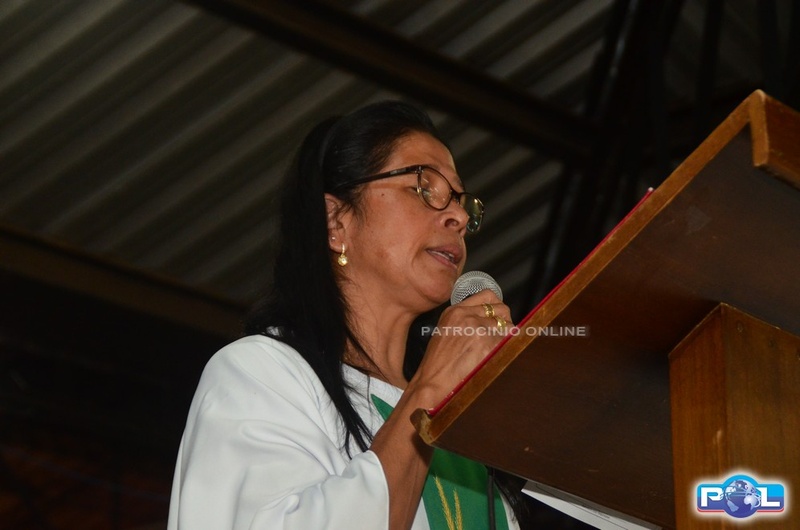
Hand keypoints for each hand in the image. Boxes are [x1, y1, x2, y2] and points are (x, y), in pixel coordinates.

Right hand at [408, 289, 512, 407]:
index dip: (496, 307)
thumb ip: (464, 320)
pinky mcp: (488, 345)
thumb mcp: (445, 331)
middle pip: (502, 309)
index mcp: (455, 311)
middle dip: (505, 323)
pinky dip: (507, 350)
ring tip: (494, 351)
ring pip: (508, 326)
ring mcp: (478, 329)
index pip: (487, 295)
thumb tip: (489, 318)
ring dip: (507, 338)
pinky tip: (495, 359)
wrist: (433, 383)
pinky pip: (509, 342)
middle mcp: (467, 316)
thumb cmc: (437, 364)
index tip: (497, 317)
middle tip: (500, 337)